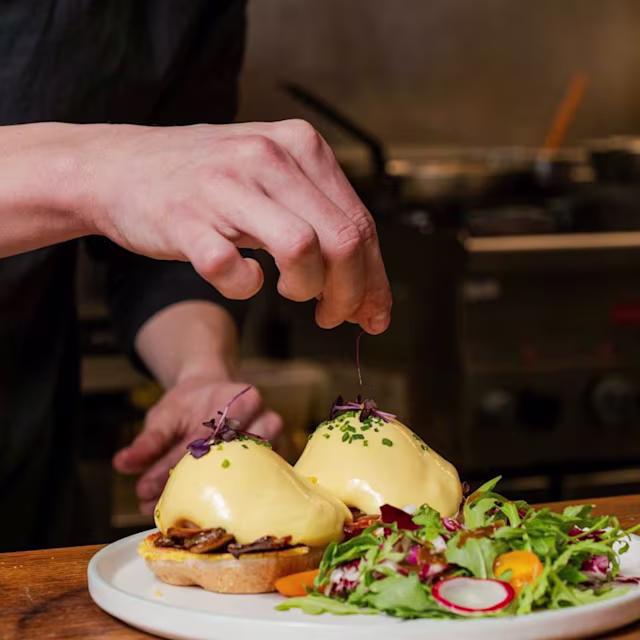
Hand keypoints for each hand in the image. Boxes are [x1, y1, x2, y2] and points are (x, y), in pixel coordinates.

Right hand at [80, 119, 391, 333]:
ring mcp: (225, 185)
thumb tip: (366, 288)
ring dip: (307, 289)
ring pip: (303, 250)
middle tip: (334, 316)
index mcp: (300, 146)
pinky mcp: (185, 218)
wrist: (118, 166)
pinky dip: (244, 286)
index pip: (359, 223)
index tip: (374, 313)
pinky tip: (242, 278)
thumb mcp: (272, 181)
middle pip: (343, 240)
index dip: (375, 278)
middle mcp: (268, 157)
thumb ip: (320, 221)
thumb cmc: (205, 182)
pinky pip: (233, 268)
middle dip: (351, 293)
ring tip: (293, 293)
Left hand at [112, 379, 281, 514]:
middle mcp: (266, 422)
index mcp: (245, 400)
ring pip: (238, 476)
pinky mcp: (270, 465)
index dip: (177, 462)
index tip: (144, 487)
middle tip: (151, 504)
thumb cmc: (191, 404)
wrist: (210, 392)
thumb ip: (149, 440)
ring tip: (166, 511)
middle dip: (186, 484)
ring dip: (203, 495)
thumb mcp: (166, 415)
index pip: (212, 435)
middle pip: (225, 460)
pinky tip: (189, 511)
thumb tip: (123, 464)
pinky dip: (217, 498)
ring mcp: (273, 446)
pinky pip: (245, 486)